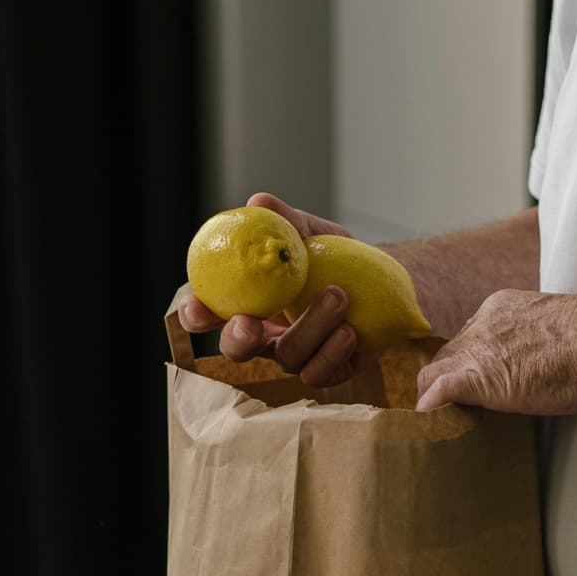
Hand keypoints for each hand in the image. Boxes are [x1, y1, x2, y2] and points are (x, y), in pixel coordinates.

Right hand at [178, 191, 369, 388]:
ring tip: (338, 295)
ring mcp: (295, 356)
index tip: (198, 310)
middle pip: (236, 350)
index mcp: (246, 300)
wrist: (381, 279)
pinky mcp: (326, 370)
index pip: (209, 311)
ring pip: (287, 357)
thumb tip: (259, 203)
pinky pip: (320, 372)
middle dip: (237, 340)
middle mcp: (265, 334)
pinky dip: (333, 351)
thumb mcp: (310, 233)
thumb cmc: (333, 255)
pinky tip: (349, 330)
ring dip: (310, 328)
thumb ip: (285, 222)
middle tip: (250, 322)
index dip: (195, 315)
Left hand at [414, 290, 576, 414]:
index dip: (470, 362)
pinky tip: (428, 425)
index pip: (470, 337)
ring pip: (433, 373)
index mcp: (502, 307)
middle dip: (446, 381)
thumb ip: (540, 342)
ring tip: (439, 422)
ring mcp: (479, 350)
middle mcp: (484, 323)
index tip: (479, 381)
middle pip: (447, 355)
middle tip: (452, 409)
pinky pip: (437, 391)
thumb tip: (544, 364)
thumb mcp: (562, 330)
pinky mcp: (480, 378)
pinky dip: (430, 408)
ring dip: (434, 398)